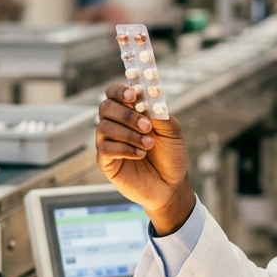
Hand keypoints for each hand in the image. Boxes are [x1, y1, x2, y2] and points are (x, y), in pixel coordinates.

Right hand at [96, 83, 195, 234]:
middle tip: (147, 126)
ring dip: (129, 134)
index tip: (133, 95)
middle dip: (127, 115)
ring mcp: (108, 143)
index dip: (120, 90)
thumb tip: (150, 97)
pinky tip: (140, 154)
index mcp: (130, 112)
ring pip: (104, 127)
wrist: (171, 185)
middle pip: (106, 107)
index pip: (114, 93)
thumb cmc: (170, 155)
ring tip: (149, 144)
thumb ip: (160, 114)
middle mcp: (115, 125)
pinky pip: (105, 149)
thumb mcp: (172, 132)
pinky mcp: (105, 162)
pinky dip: (124, 149)